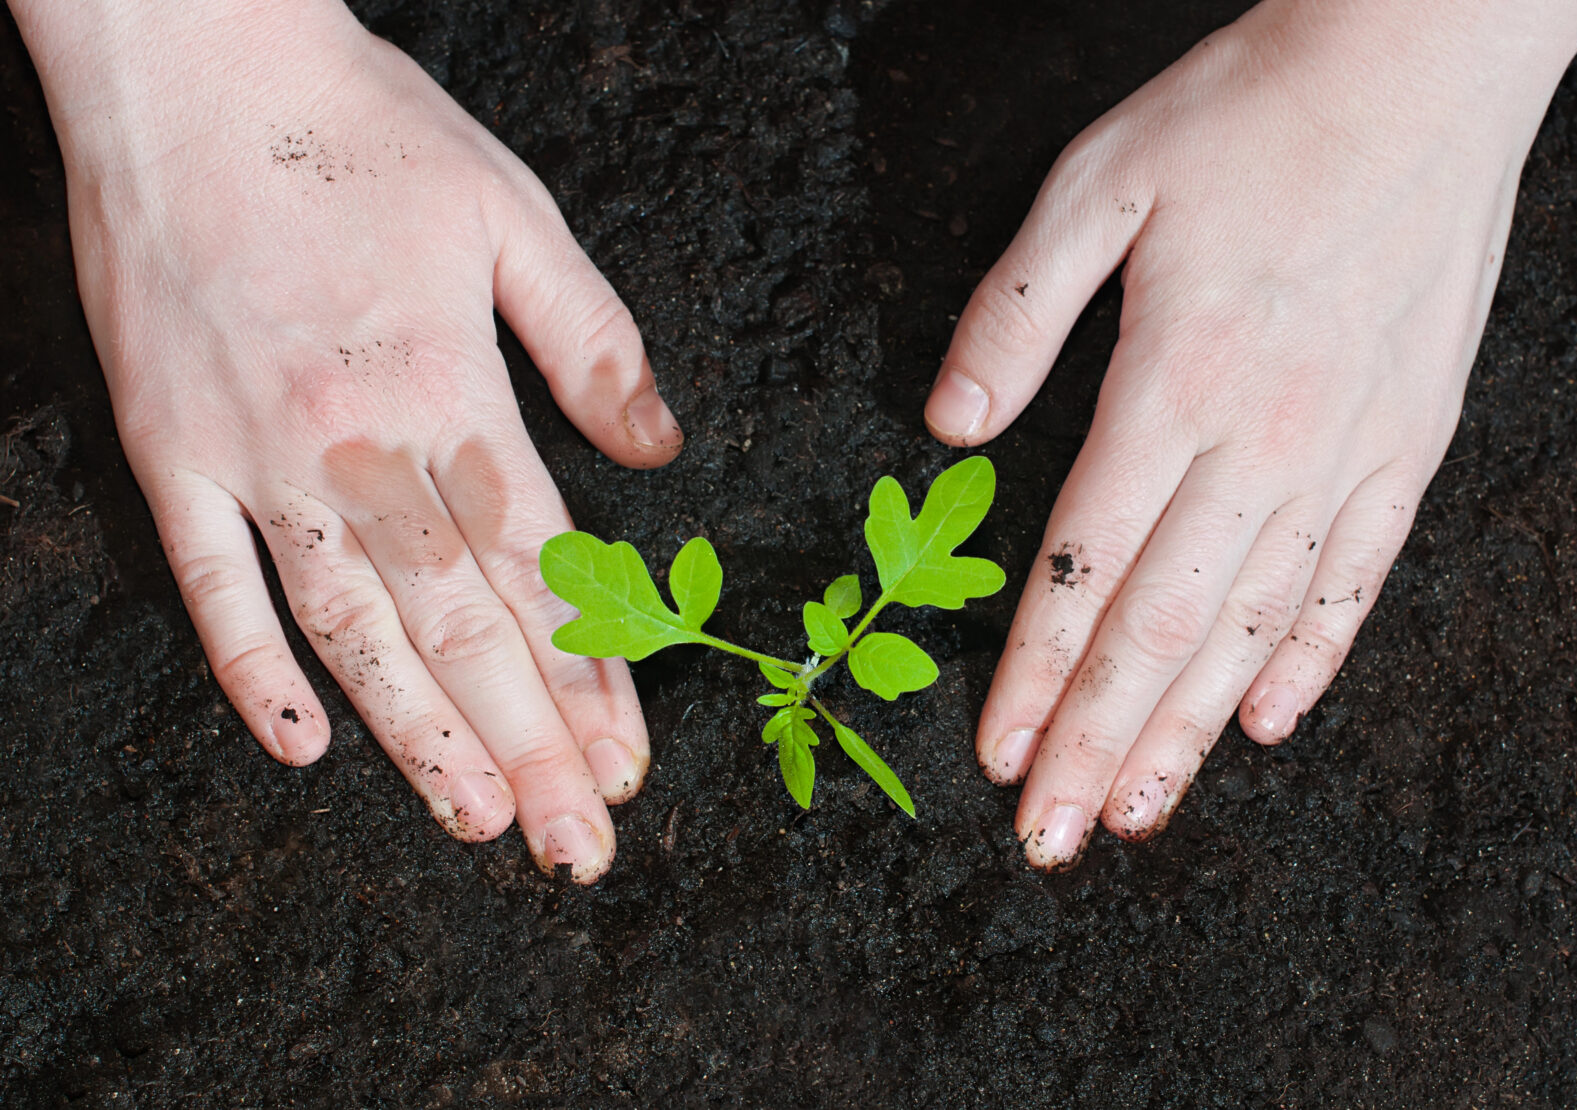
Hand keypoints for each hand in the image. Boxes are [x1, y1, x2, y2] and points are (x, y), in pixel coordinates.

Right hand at [22, 0, 680, 880]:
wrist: (191, 64)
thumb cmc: (363, 131)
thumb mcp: (514, 215)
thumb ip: (595, 344)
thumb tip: (662, 454)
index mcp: (451, 389)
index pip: (541, 568)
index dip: (591, 674)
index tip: (628, 761)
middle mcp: (357, 442)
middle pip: (461, 627)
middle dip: (529, 746)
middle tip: (574, 847)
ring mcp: (254, 455)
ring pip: (350, 631)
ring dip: (418, 738)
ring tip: (475, 823)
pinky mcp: (172, 451)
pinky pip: (211, 586)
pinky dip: (253, 672)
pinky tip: (303, 748)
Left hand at [923, 0, 1576, 867]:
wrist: (1419, 66)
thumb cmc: (1248, 116)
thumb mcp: (1096, 187)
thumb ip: (1013, 315)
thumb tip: (946, 428)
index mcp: (1174, 385)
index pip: (1083, 570)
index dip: (1033, 677)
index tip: (994, 757)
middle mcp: (1263, 441)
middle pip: (1160, 628)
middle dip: (1093, 743)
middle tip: (1046, 838)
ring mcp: (1347, 451)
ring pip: (1252, 628)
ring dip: (1187, 733)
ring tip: (1134, 813)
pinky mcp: (1408, 444)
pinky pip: (1354, 578)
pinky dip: (1308, 658)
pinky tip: (1267, 723)